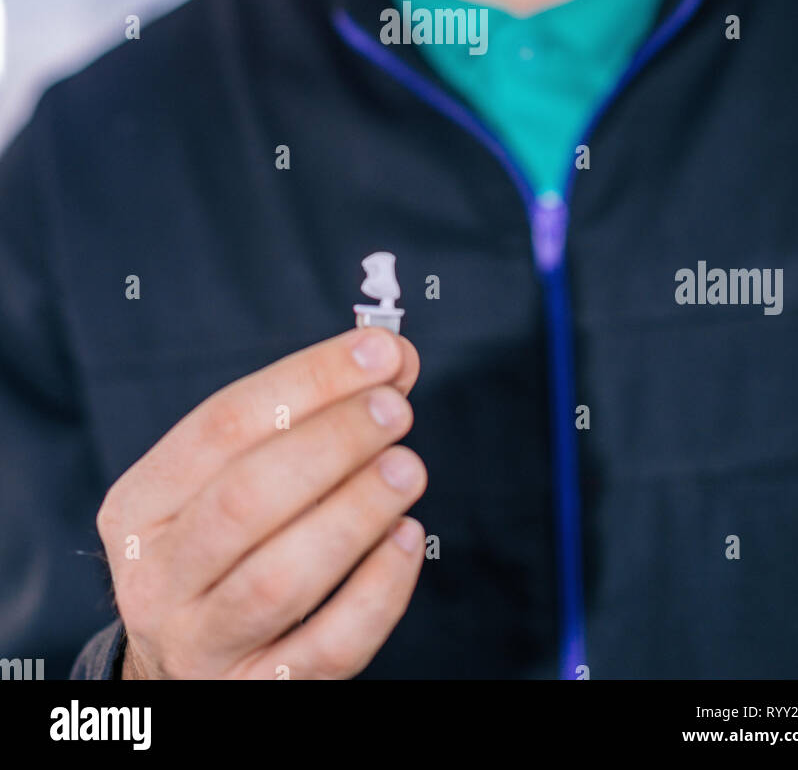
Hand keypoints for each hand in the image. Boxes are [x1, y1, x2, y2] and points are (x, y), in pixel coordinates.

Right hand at [95, 327, 425, 678]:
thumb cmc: (226, 549)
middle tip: (395, 408)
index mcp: (140, 506)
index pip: (221, 426)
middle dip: (331, 442)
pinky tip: (408, 539)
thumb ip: (306, 418)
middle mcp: (156, 579)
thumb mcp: (237, 479)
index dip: (306, 382)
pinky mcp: (258, 693)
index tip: (378, 351)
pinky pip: (327, 646)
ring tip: (408, 466)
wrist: (186, 673)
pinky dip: (376, 590)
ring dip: (355, 511)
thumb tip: (389, 358)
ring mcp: (201, 646)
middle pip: (244, 499)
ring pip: (279, 579)